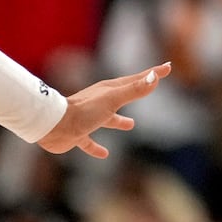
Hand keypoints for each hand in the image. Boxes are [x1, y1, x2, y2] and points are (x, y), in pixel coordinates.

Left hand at [37, 61, 168, 158]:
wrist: (54, 126)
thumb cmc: (84, 111)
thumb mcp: (113, 99)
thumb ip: (134, 90)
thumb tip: (154, 77)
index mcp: (109, 91)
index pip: (135, 80)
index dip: (152, 74)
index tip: (166, 67)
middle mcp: (99, 102)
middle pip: (122, 96)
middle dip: (136, 92)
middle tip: (149, 88)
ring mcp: (88, 118)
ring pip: (107, 118)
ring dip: (119, 121)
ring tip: (131, 124)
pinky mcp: (78, 134)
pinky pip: (90, 141)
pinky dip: (97, 147)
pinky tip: (104, 154)